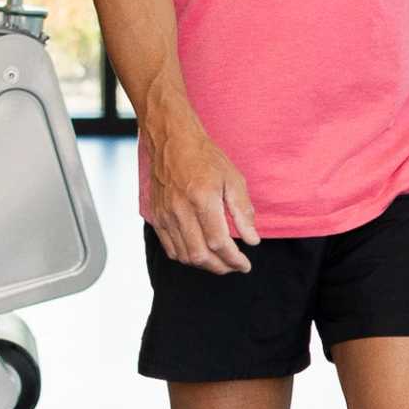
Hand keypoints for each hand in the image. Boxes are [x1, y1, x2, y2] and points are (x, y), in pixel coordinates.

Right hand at [145, 116, 259, 273]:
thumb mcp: (233, 178)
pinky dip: (186, 257)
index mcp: (202, 198)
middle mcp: (180, 209)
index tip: (245, 265)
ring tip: (220, 262)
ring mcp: (165, 215)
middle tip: (234, 266)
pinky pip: (170, 248)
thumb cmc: (205, 157)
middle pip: (200, 255)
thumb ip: (243, 211)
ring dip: (205, 265)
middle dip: (221, 267)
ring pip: (184, 256)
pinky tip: (200, 254)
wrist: (172, 141)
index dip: (234, 259)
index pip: (219, 242)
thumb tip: (252, 240)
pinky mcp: (156, 216)